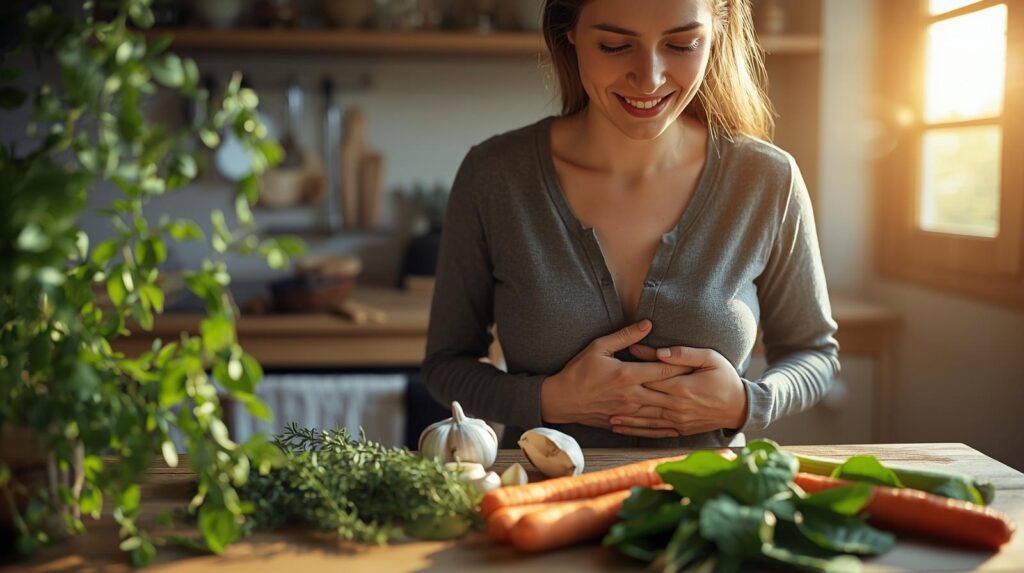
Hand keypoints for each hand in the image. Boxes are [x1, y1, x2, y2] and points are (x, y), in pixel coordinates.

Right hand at [540, 320, 693, 429]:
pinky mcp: (622, 422)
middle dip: (686, 387)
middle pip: (667, 391)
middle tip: (705, 384)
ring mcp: (628, 412)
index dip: (683, 366)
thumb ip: (626, 336)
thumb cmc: (578, 370)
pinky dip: (663, 428)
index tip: (698, 363)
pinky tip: (676, 428)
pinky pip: (648, 427)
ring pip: (660, 411)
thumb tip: (647, 324)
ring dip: (678, 408)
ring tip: (696, 405)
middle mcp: (631, 395)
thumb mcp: (599, 347)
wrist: (561, 399)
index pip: (663, 369)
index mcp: (627, 374)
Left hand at [606, 344, 748, 437]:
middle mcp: (677, 406)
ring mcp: (677, 420)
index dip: (632, 370)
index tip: (615, 365)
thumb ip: (683, 354)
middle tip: (601, 391)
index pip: (651, 377)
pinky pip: (654, 431)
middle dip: (623, 396)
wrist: (740, 407)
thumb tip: (660, 352)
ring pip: (644, 419)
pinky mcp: (679, 430)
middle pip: (644, 399)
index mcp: (682, 387)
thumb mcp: (710, 358)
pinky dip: (636, 431)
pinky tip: (622, 429)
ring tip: (604, 415)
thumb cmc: (726, 378)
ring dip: (624, 418)